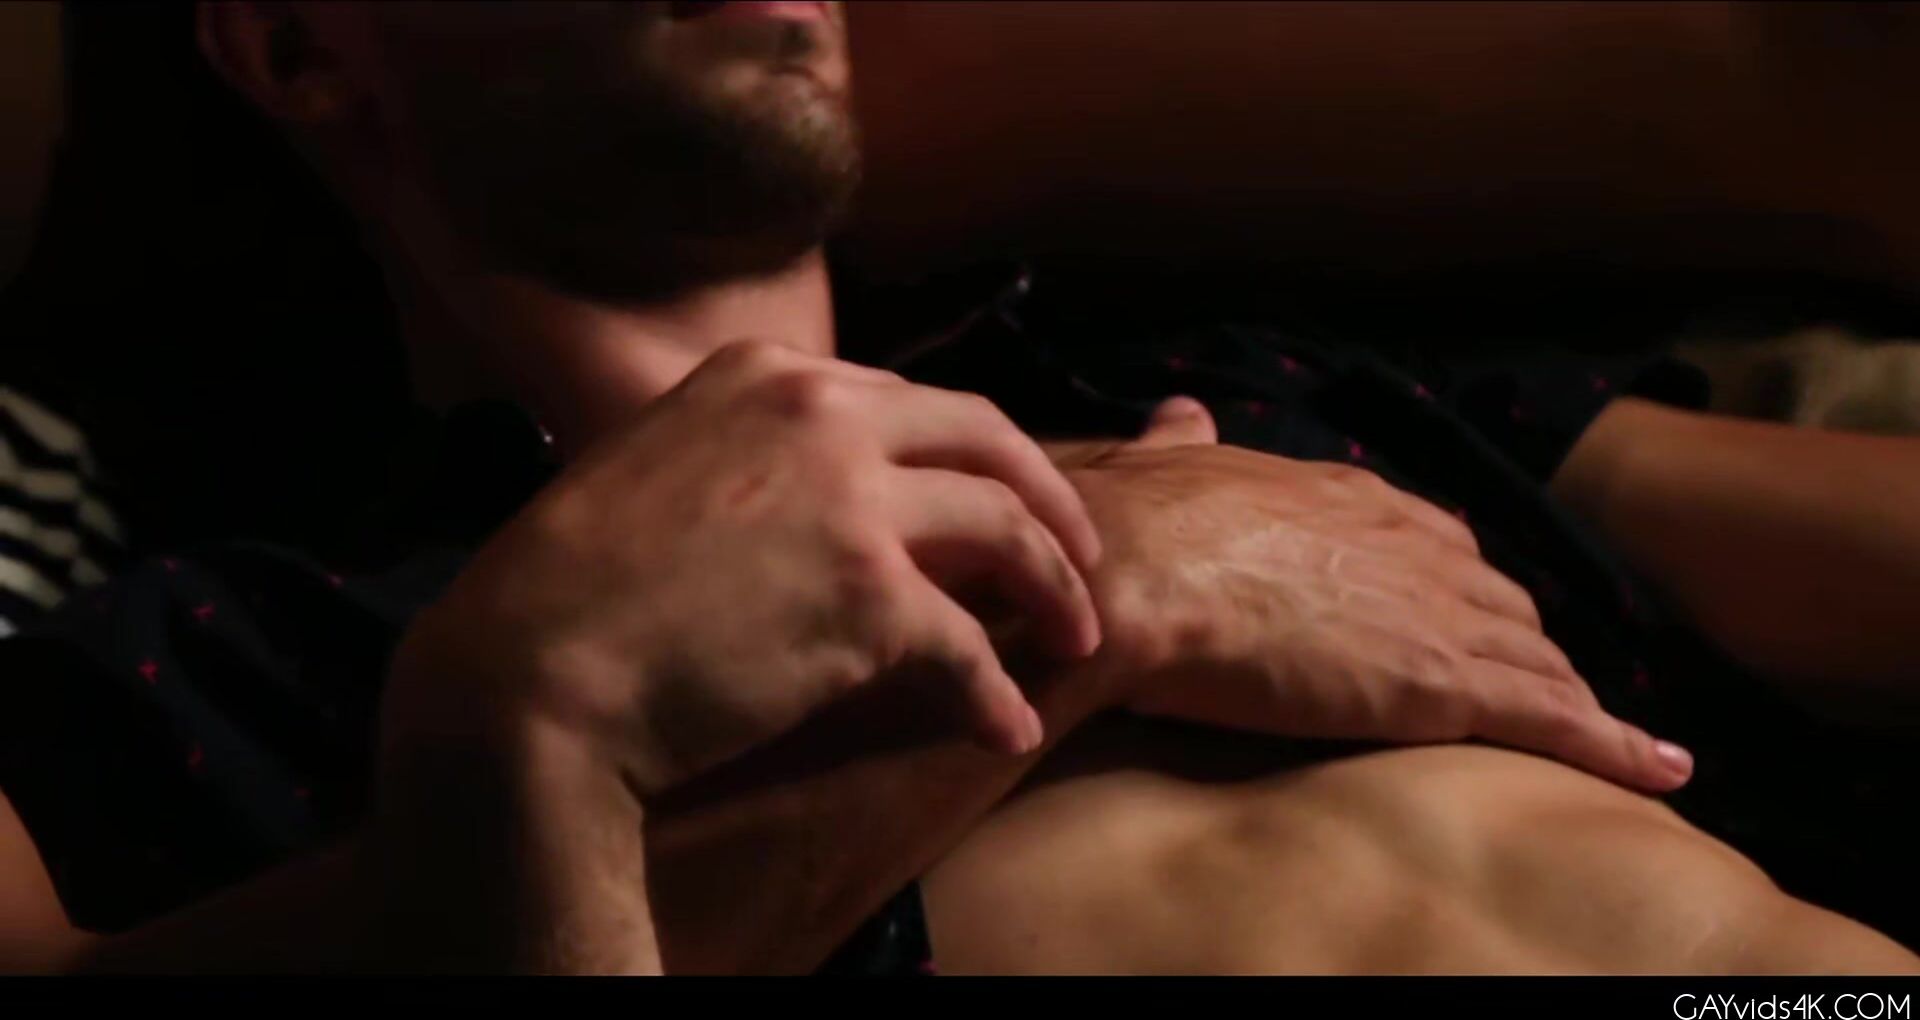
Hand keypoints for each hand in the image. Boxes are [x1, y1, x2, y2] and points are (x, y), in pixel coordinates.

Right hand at [386, 340, 1103, 798]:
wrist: (528, 674)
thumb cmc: (565, 587)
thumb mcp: (657, 466)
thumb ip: (744, 458)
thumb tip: (818, 508)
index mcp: (767, 374)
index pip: (908, 401)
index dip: (968, 457)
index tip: (992, 499)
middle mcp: (821, 412)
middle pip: (986, 437)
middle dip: (1048, 498)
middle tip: (1077, 553)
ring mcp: (854, 498)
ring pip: (1006, 529)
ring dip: (1056, 585)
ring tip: (1076, 634)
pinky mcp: (872, 595)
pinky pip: (969, 645)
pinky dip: (996, 691)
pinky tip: (1006, 725)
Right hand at [1057, 398, 1692, 792]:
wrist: (1145, 572)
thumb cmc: (1140, 525)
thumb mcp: (1166, 464)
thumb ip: (1185, 445)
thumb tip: (1182, 415)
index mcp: (1353, 501)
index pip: (1439, 544)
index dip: (1459, 587)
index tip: (1470, 614)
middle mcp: (1415, 548)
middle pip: (1501, 604)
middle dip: (1523, 645)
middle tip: (1539, 687)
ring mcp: (1441, 615)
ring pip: (1537, 660)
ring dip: (1571, 696)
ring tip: (1607, 735)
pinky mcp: (1448, 684)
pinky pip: (1555, 721)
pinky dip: (1615, 745)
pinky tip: (1660, 769)